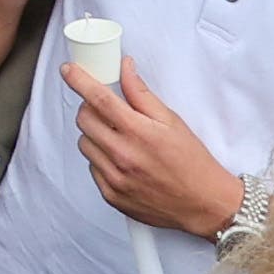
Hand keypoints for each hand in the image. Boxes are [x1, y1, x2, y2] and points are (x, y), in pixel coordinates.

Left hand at [72, 66, 244, 237]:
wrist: (204, 204)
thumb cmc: (192, 163)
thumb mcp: (171, 121)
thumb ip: (142, 94)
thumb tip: (124, 68)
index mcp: (138, 132)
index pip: (98, 99)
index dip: (79, 80)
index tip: (68, 70)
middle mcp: (122, 156)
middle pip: (84, 120)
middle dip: (91, 109)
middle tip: (109, 111)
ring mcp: (114, 178)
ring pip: (84, 144)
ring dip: (95, 135)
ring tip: (120, 139)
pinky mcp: (111, 195)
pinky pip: (92, 167)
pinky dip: (101, 159)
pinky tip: (123, 160)